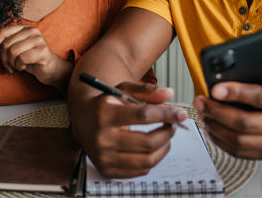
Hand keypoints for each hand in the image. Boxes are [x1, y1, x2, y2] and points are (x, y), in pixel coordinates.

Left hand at [0, 25, 72, 91]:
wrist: (52, 70)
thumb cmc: (32, 60)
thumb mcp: (14, 51)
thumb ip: (1, 44)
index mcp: (24, 28)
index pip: (3, 31)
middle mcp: (32, 31)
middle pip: (6, 43)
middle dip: (4, 58)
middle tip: (8, 66)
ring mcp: (39, 40)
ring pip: (13, 51)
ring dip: (12, 63)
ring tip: (18, 66)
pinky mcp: (43, 51)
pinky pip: (21, 59)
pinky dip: (20, 66)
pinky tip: (25, 66)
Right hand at [71, 81, 188, 177]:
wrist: (82, 119)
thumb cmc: (105, 104)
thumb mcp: (122, 90)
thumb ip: (146, 91)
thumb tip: (169, 94)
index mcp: (105, 113)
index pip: (143, 116)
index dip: (166, 115)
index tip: (180, 114)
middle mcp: (102, 137)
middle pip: (147, 142)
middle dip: (167, 133)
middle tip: (172, 126)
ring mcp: (103, 157)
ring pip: (146, 160)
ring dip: (163, 148)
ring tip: (165, 137)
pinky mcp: (106, 170)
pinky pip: (139, 171)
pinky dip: (151, 160)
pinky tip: (151, 149)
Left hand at [192, 54, 261, 159]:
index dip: (237, 93)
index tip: (216, 88)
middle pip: (246, 123)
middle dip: (218, 111)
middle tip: (202, 100)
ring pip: (241, 141)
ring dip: (217, 127)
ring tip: (203, 113)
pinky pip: (243, 154)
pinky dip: (223, 143)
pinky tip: (213, 129)